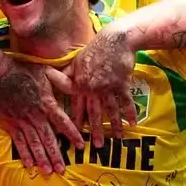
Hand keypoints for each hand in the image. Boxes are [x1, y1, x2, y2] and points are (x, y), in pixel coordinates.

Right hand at [0, 61, 83, 174]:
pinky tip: (29, 164)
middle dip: (55, 155)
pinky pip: (19, 142)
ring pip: (34, 143)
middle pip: (48, 138)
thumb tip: (77, 85)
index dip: (72, 134)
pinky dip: (24, 153)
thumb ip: (62, 81)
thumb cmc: (24, 71)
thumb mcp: (46, 72)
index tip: (81, 145)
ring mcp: (22, 122)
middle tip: (61, 169)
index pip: (63, 122)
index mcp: (47, 104)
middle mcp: (36, 116)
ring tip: (48, 171)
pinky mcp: (11, 124)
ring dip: (41, 158)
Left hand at [67, 26, 137, 146]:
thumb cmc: (95, 48)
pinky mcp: (121, 84)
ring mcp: (107, 87)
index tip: (74, 133)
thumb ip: (68, 73)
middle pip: (93, 113)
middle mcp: (92, 88)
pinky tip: (133, 124)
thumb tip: (52, 77)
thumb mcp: (77, 59)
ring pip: (110, 110)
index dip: (75, 120)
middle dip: (95, 130)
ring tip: (117, 138)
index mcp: (80, 83)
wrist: (115, 39)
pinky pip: (126, 102)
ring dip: (115, 125)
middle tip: (96, 145)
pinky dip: (130, 113)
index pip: (76, 106)